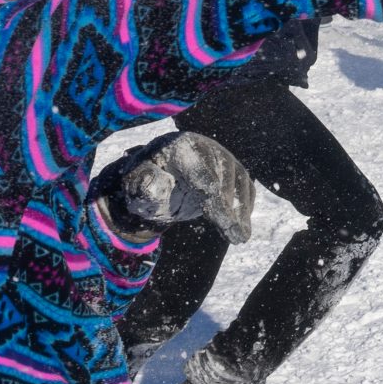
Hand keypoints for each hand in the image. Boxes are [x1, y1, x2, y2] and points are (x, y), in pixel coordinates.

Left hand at [95, 132, 255, 242]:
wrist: (159, 175)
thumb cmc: (146, 181)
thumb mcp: (136, 183)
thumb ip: (143, 183)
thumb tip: (152, 184)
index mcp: (180, 147)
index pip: (200, 174)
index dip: (212, 196)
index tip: (222, 219)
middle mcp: (206, 147)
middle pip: (223, 178)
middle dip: (229, 208)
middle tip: (234, 236)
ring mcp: (222, 156)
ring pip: (238, 182)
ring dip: (241, 210)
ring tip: (240, 236)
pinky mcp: (233, 168)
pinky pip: (245, 187)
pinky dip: (246, 207)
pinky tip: (243, 228)